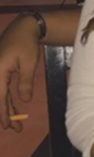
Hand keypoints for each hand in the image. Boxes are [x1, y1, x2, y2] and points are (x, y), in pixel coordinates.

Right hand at [0, 15, 40, 130]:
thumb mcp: (28, 63)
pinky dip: (6, 100)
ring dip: (6, 109)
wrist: (23, 28)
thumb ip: (25, 82)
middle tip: (14, 128)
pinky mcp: (0, 73)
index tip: (5, 125)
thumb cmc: (26, 44)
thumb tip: (24, 100)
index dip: (1, 112)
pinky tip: (13, 109)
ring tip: (15, 124)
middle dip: (4, 114)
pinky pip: (1, 89)